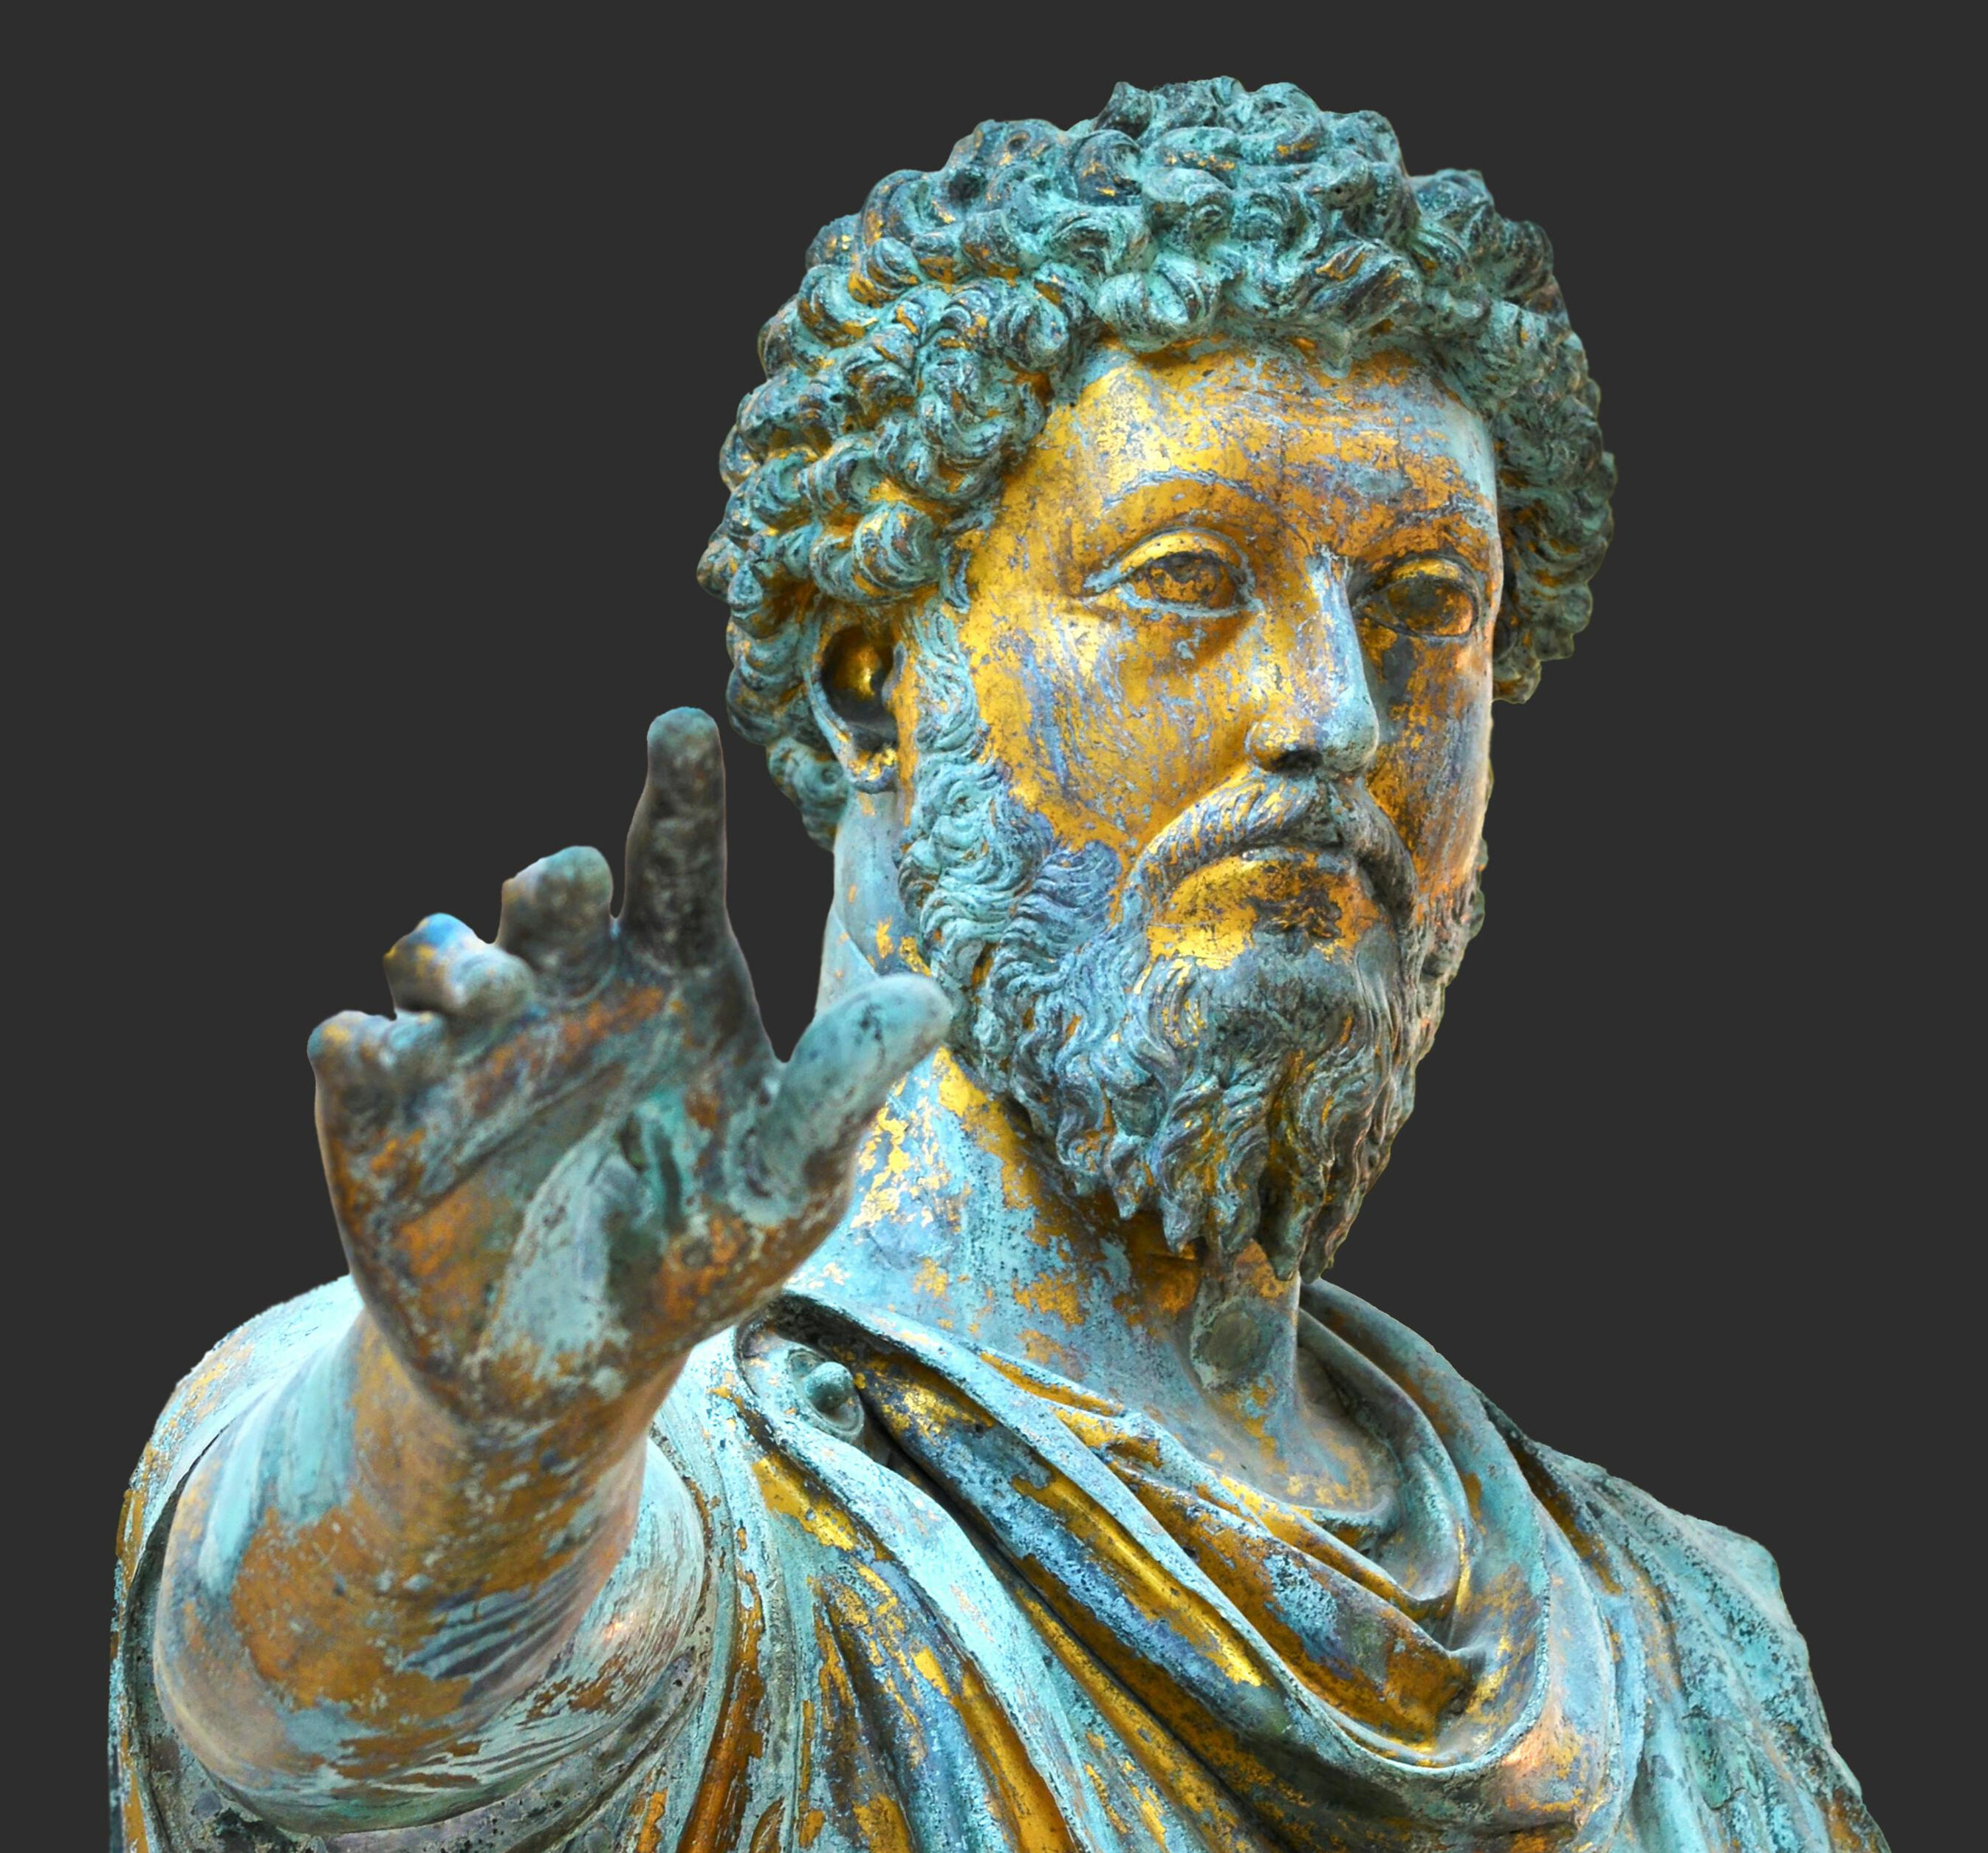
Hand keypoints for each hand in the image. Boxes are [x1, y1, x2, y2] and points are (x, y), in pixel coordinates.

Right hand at [307, 709, 945, 1447]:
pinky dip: (359, 1042)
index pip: (673, 862)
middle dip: (550, 883)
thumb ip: (840, 1093)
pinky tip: (375, 1049)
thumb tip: (934, 1000)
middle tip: (567, 885)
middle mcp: (566, 988)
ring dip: (454, 958)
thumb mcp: (787, 1182)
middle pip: (548, 897)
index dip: (677, 794)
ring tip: (493, 993)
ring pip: (435, 952)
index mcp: (670, 977)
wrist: (576, 1368)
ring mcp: (466, 1047)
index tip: (682, 729)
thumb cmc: (697, 1249)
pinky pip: (354, 1052)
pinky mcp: (381, 1118)